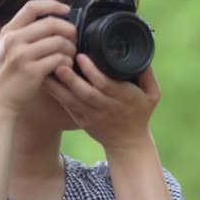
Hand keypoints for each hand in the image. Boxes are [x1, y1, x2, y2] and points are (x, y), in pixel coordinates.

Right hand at [0, 0, 75, 115]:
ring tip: (71, 56)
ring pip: (59, 42)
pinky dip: (68, 62)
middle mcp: (13, 41)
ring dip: (71, 49)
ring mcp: (22, 56)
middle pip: (52, 24)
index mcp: (8, 32)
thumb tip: (54, 21)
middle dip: (70, 30)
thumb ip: (25, 35)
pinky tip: (67, 67)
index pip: (32, 7)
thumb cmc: (8, 76)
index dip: (53, 5)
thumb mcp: (8, 49)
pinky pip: (60, 59)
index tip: (67, 10)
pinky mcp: (32, 71)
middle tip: (75, 39)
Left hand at [41, 54, 160, 149]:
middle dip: (71, 78)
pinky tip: (46, 82)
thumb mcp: (153, 95)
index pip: (106, 84)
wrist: (128, 142)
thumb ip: (148, 75)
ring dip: (59, 86)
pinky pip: (67, 106)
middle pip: (86, 93)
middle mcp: (107, 107)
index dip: (92, 71)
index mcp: (125, 98)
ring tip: (47, 70)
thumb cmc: (140, 114)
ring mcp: (92, 116)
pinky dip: (56, 94)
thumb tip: (143, 56)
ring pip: (72, 100)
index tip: (82, 56)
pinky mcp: (81, 120)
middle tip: (59, 62)